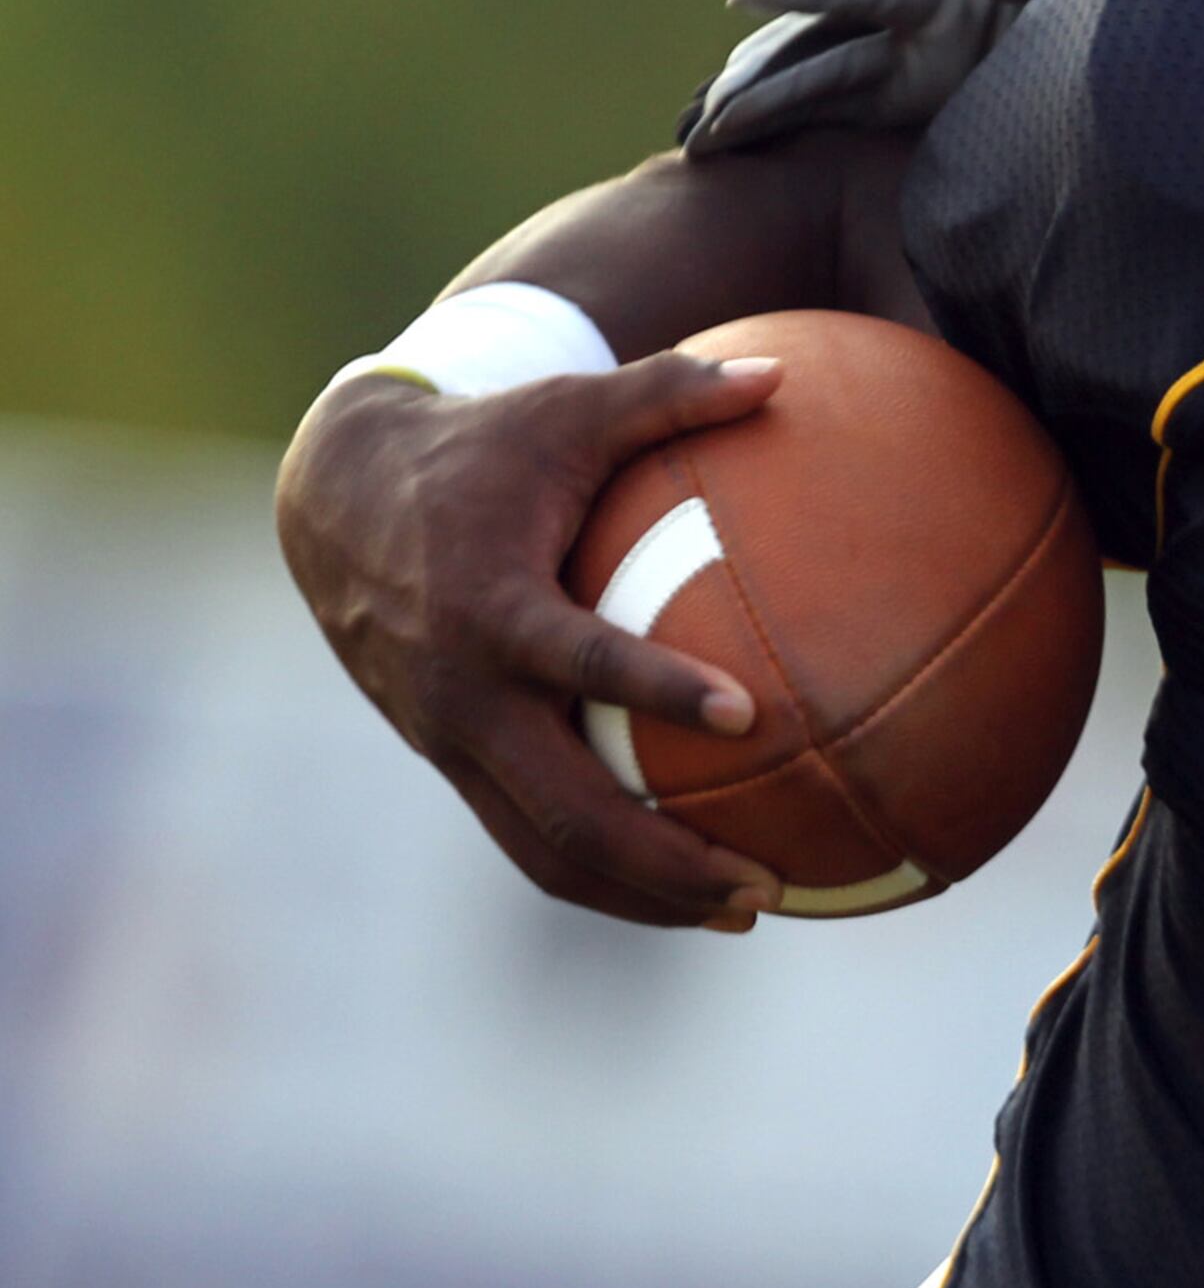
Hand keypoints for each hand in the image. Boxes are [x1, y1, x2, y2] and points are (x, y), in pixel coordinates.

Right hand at [275, 357, 786, 927]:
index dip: (659, 690)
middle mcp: (462, 691)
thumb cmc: (482, 445)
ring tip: (750, 909)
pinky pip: (530, 842)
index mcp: (489, 606)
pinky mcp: (452, 764)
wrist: (337, 498)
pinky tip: (693, 892)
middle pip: (564, 805)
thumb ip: (670, 394)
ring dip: (644, 893)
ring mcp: (451, 740)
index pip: (580, 660)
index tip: (749, 715)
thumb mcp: (567, 407)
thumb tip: (783, 377)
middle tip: (767, 880)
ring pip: (545, 848)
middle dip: (665, 857)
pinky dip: (607, 879)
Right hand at [680, 0, 1122, 155]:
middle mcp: (905, 19)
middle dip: (760, 71)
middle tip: (711, 109)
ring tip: (707, 136)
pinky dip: (784, 122)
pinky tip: (736, 139)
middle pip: (817, 37)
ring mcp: (900, 60)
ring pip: (813, 77)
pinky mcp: (906, 101)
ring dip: (760, 104)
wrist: (1118, 50)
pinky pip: (833, 110)